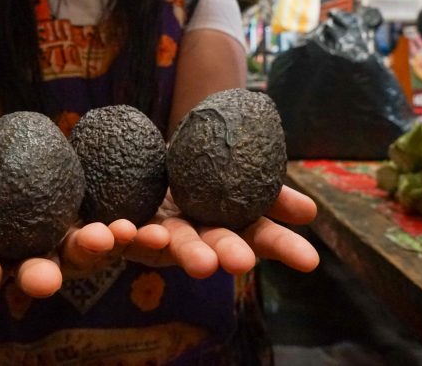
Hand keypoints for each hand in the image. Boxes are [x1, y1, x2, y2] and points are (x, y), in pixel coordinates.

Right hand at [0, 167, 169, 297]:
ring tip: (108, 234)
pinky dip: (155, 241)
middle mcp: (56, 256)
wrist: (97, 158)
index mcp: (16, 247)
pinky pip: (147, 243)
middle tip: (44, 278)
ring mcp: (97, 250)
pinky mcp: (139, 240)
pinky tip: (160, 233)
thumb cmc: (32, 176)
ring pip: (97, 255)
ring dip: (101, 249)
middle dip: (43, 276)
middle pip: (45, 270)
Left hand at [124, 186, 319, 278]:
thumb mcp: (233, 173)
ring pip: (162, 246)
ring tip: (182, 251)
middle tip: (239, 261)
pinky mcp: (115, 234)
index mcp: (222, 226)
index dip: (281, 247)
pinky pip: (111, 238)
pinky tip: (114, 231)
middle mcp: (190, 239)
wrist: (132, 160)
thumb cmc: (193, 170)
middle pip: (210, 249)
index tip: (310, 260)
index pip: (258, 237)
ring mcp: (152, 239)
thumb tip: (310, 212)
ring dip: (176, 251)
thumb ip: (267, 194)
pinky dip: (110, 237)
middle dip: (223, 253)